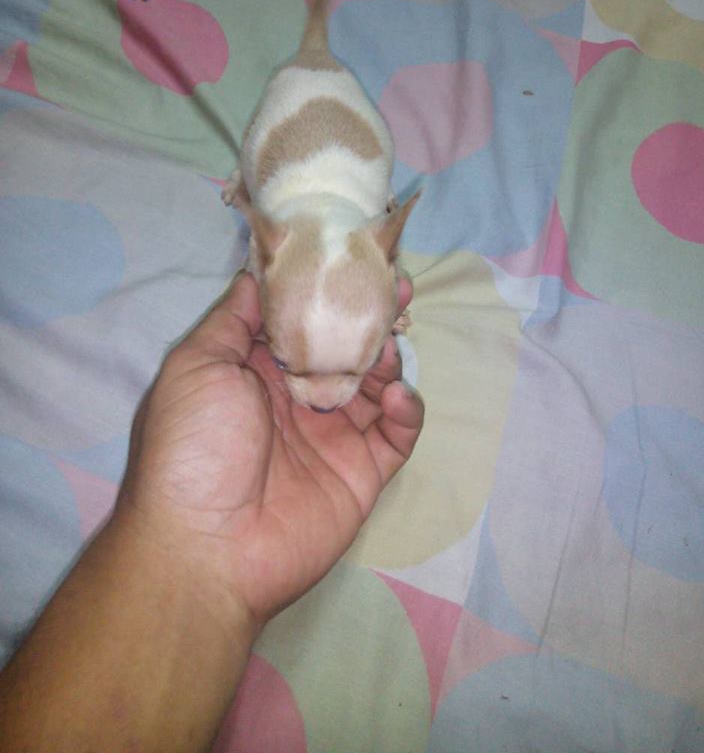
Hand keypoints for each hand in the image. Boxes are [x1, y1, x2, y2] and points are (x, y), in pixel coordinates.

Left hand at [117, 273, 422, 628]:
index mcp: (256, 371)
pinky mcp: (362, 473)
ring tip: (389, 347)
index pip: (302, 320)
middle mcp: (297, 398)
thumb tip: (259, 272)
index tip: (355, 258)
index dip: (328, 290)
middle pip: (346, 347)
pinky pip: (396, 434)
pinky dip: (405, 410)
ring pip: (376, 384)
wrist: (206, 548)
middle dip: (372, 316)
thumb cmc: (193, 448)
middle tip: (399, 286)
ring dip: (388, 359)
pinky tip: (395, 397)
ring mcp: (333, 436)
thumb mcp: (196, 366)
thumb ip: (235, 318)